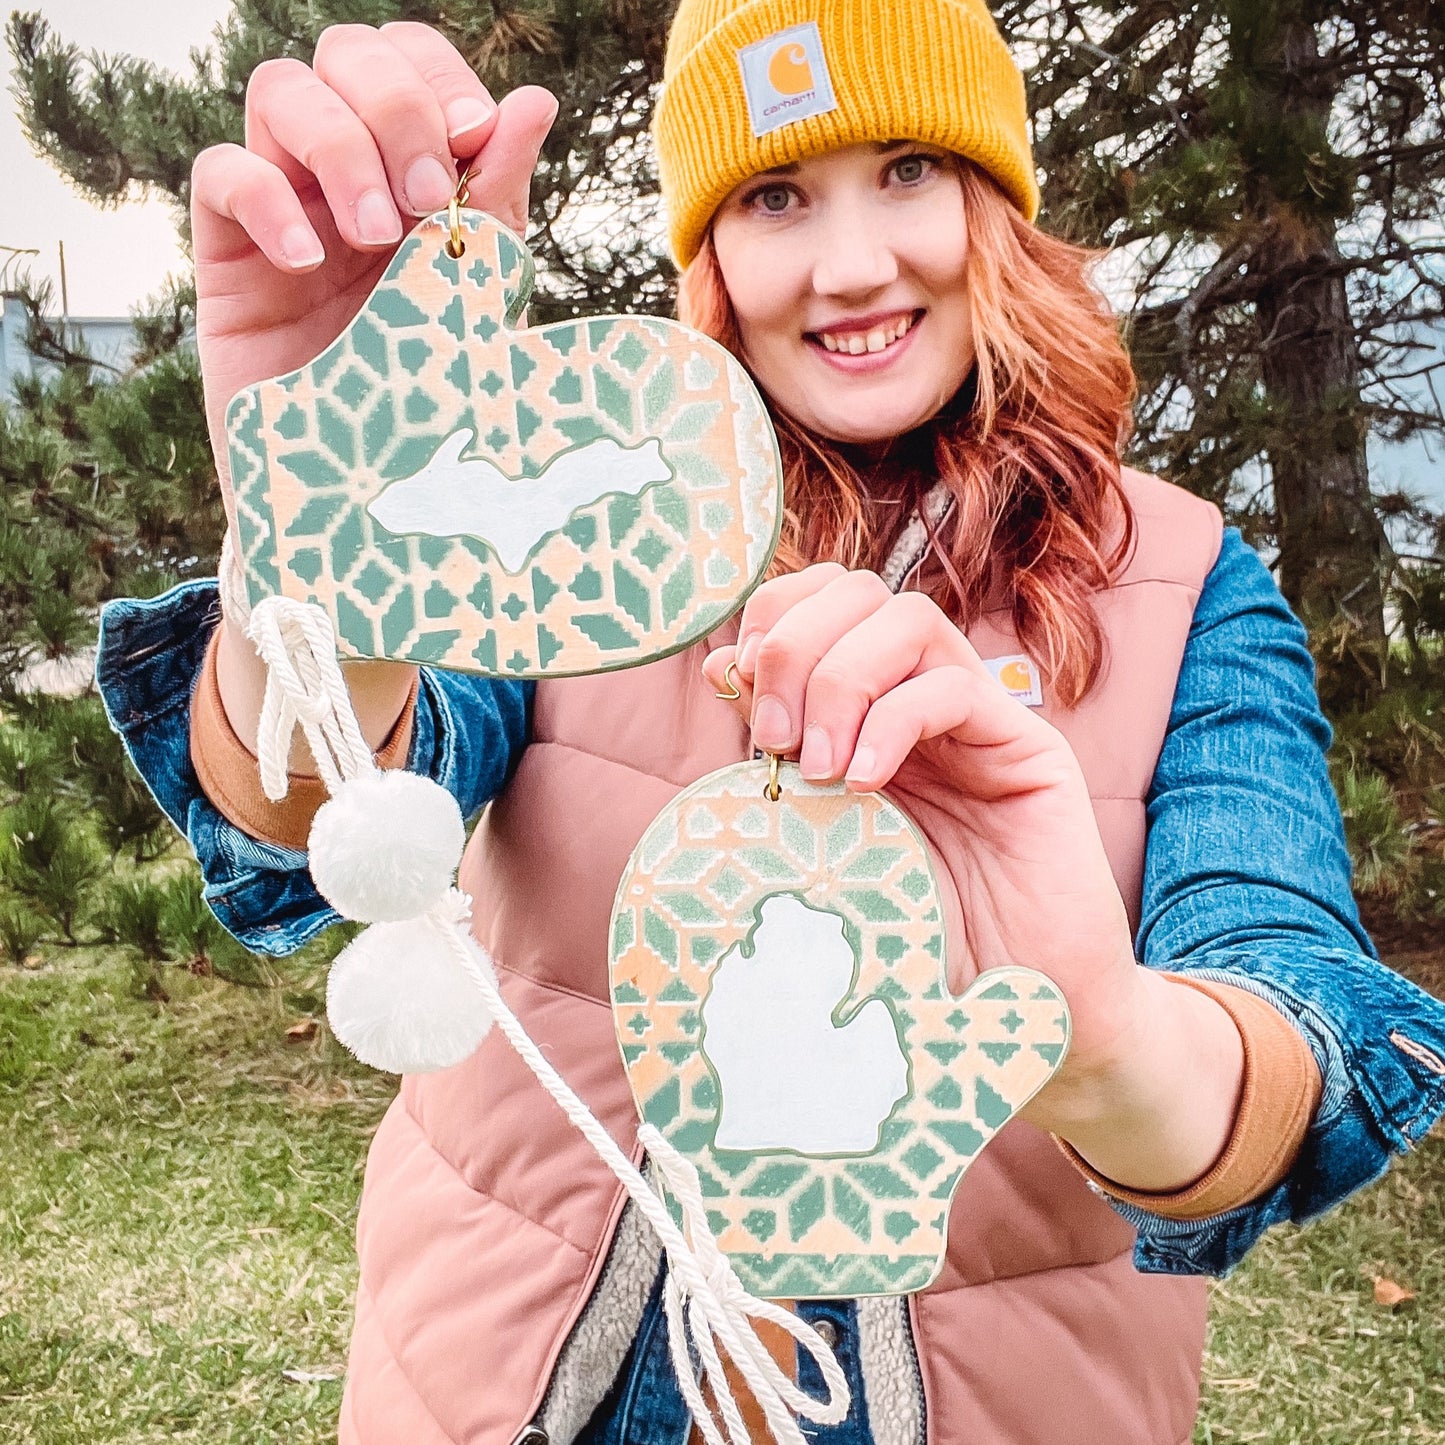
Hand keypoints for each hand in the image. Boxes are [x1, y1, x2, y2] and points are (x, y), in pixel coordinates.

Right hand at [190, 21, 558, 525]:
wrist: (371, 502)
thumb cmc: (436, 403)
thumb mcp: (483, 302)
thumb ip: (499, 204)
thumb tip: (535, 101)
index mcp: (416, 172)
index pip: (412, 62)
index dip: (440, 77)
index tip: (476, 142)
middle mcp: (348, 175)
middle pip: (343, 53)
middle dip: (395, 105)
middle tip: (426, 196)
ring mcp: (285, 209)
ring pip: (279, 91)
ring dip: (339, 147)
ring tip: (374, 238)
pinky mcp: (230, 259)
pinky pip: (218, 174)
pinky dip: (264, 199)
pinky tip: (309, 263)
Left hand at [701, 564, 1152, 1123]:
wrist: (1018, 1006)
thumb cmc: (915, 933)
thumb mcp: (819, 834)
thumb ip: (779, 755)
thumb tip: (725, 667)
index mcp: (868, 709)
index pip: (822, 598)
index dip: (771, 619)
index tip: (737, 689)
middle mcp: (923, 699)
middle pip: (859, 591)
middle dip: (796, 645)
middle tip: (773, 737)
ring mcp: (978, 719)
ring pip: (909, 619)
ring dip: (840, 681)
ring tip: (816, 767)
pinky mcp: (1029, 751)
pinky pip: (957, 689)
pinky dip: (893, 723)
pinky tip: (863, 784)